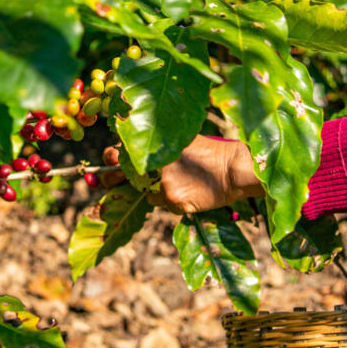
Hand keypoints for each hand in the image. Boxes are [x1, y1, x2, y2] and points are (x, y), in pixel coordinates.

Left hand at [101, 135, 262, 214]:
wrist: (235, 168)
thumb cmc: (212, 153)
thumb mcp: (182, 142)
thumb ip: (158, 150)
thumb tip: (128, 157)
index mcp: (155, 145)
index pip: (119, 153)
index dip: (112, 159)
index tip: (111, 164)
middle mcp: (154, 163)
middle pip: (119, 173)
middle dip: (112, 178)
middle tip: (112, 179)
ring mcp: (162, 182)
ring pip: (146, 193)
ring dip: (156, 191)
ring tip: (181, 183)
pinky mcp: (172, 199)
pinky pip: (163, 205)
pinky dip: (173, 202)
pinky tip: (190, 193)